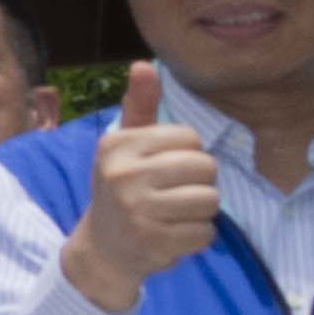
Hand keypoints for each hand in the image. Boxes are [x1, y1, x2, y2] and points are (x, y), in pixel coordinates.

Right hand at [60, 59, 218, 311]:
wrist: (102, 248)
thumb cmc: (121, 188)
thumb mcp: (124, 146)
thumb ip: (139, 106)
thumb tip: (144, 65)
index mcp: (117, 145)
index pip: (190, 138)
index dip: (187, 154)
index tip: (164, 168)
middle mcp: (123, 175)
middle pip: (206, 168)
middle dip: (199, 182)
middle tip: (174, 194)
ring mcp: (137, 211)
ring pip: (211, 200)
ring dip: (201, 211)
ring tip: (175, 214)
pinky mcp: (154, 243)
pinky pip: (206, 233)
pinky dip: (197, 237)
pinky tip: (173, 235)